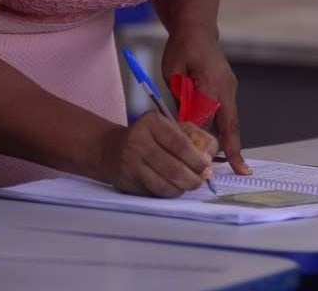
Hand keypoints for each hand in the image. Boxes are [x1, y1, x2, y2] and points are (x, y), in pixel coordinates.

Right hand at [100, 116, 215, 196]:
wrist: (110, 148)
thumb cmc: (149, 137)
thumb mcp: (168, 127)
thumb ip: (192, 137)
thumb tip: (208, 158)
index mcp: (152, 124)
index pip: (179, 144)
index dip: (196, 159)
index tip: (207, 168)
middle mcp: (138, 142)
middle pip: (172, 167)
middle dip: (192, 178)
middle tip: (201, 181)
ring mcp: (130, 164)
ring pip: (162, 184)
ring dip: (181, 188)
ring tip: (190, 185)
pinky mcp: (126, 181)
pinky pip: (153, 192)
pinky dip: (168, 193)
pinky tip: (175, 188)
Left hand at [160, 32, 249, 175]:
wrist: (197, 29)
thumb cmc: (182, 49)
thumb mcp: (174, 74)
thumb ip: (182, 100)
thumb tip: (185, 127)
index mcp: (213, 84)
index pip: (210, 120)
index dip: (207, 143)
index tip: (212, 163)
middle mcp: (227, 89)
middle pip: (231, 125)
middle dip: (234, 149)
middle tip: (242, 171)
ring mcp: (231, 89)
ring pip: (231, 121)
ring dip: (229, 141)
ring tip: (234, 164)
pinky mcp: (228, 90)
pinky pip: (227, 114)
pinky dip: (225, 129)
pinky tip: (221, 144)